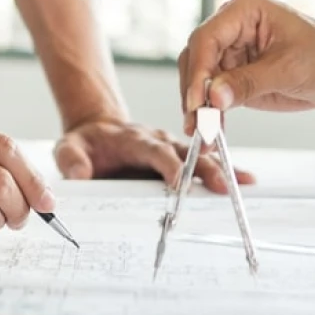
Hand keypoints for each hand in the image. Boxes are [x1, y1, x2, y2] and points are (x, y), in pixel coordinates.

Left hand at [53, 118, 254, 193]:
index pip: (153, 151)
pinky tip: (246, 181)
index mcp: (133, 139)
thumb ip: (70, 158)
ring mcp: (171, 148)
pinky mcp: (178, 158)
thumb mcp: (68, 147)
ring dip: (221, 169)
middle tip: (222, 185)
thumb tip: (79, 174)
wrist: (97, 130)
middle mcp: (157, 140)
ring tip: (244, 183)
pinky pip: (203, 163)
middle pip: (184, 152)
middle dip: (204, 167)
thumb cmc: (85, 142)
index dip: (167, 164)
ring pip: (200, 157)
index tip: (179, 180)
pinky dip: (224, 170)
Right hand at [178, 0, 314, 134]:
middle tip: (197, 124)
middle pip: (196, 59)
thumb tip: (213, 97)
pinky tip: (209, 131)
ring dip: (197, 107)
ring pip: (198, 78)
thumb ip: (249, 82)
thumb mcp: (290, 70)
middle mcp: (231, 26)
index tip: (198, 103)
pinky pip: (211, 92)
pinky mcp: (233, 72)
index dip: (198, 72)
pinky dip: (210, 112)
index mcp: (244, 10)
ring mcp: (230, 49)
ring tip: (201, 134)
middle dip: (194, 93)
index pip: (207, 39)